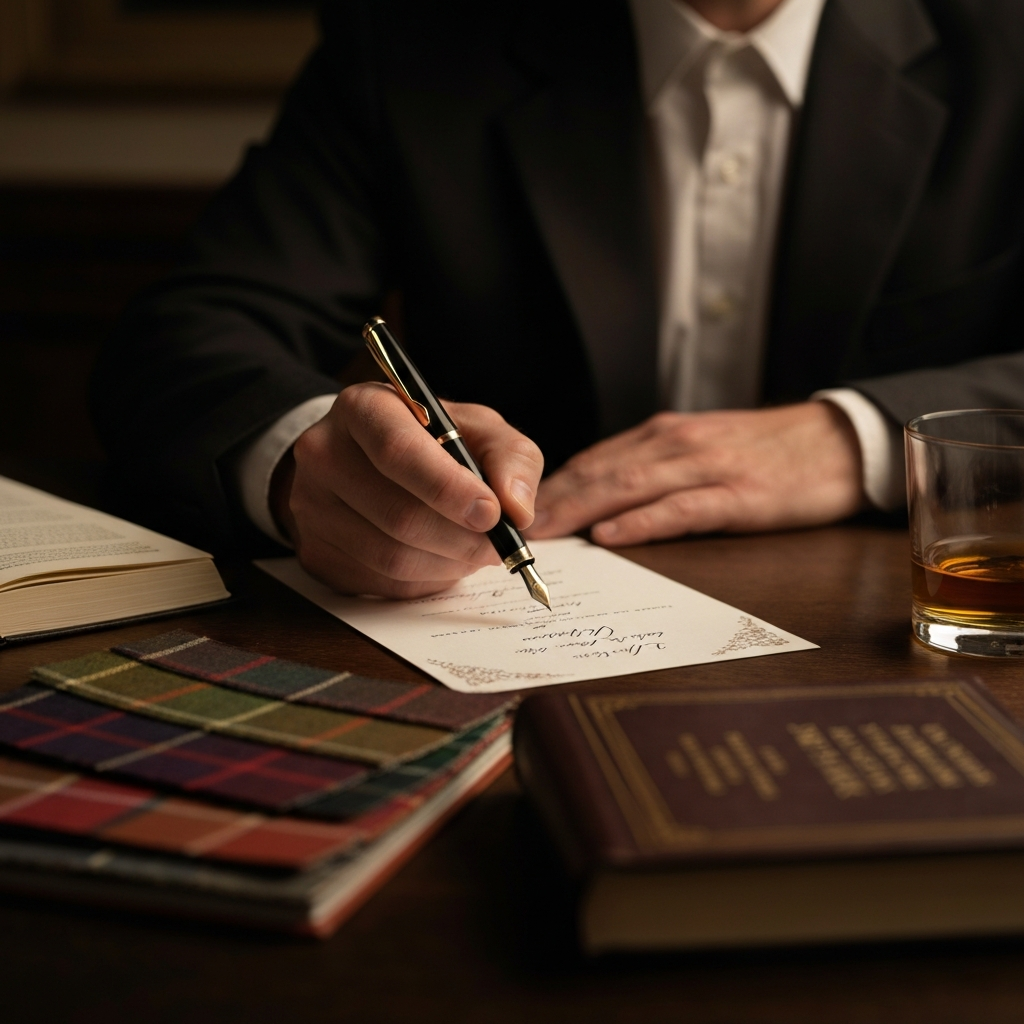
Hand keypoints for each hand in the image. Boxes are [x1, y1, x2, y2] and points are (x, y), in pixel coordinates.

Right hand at [271, 383, 542, 597]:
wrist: (369, 460)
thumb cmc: (433, 442)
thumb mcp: (479, 430)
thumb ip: (511, 459)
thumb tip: (517, 510)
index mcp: (364, 408)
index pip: (399, 452)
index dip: (449, 489)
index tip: (492, 514)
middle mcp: (324, 453)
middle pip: (398, 514)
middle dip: (461, 539)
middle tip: (498, 545)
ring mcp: (312, 506)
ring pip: (391, 557)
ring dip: (448, 564)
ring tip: (473, 551)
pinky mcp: (315, 552)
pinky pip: (380, 583)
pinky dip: (425, 581)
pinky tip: (440, 560)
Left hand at [527, 402, 862, 545]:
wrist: (836, 440)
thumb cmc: (763, 452)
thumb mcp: (699, 452)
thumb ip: (650, 471)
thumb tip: (598, 504)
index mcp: (662, 437)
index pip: (591, 461)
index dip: (546, 487)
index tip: (508, 510)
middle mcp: (675, 444)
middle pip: (599, 472)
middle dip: (549, 501)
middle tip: (507, 527)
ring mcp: (707, 467)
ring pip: (629, 485)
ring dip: (580, 509)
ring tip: (543, 533)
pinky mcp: (739, 494)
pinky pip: (682, 507)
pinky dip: (643, 521)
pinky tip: (613, 535)